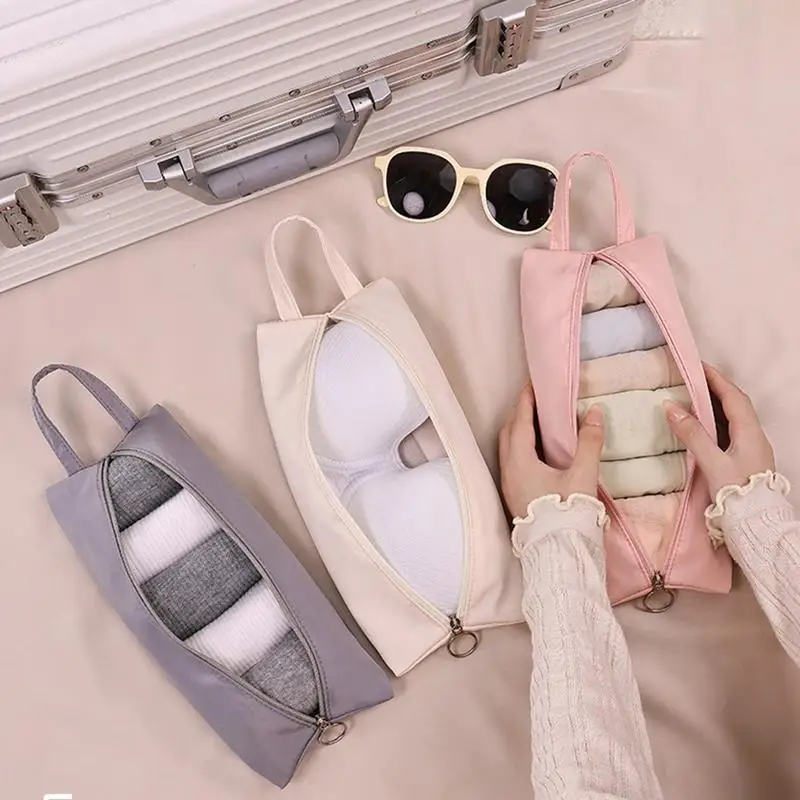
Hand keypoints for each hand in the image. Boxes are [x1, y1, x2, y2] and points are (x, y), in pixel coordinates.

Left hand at [499, 383, 605, 517]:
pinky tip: (535, 451)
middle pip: (509, 432)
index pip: (520, 422)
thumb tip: (595, 412)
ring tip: (535, 421)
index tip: (532, 385)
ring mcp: (508, 484)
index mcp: (520, 461)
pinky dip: (519, 447)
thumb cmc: (568, 512)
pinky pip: (510, 461)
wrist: (558, 552)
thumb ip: (590, 443)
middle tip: (534, 399)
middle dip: (520, 413)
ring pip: (507, 448)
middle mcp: (508, 470)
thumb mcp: (583, 476)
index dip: (526, 401)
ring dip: (518, 431)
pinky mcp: (513, 495)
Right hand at [663, 363, 774, 497]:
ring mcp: (750, 450)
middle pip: (734, 405)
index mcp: (750, 433)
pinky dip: (713, 424)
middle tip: (691, 380)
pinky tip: (699, 428)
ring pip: (731, 420)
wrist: (756, 525)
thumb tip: (671, 407)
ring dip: (713, 407)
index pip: (733, 397)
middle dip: (714, 389)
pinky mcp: (744, 461)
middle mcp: (753, 438)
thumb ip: (692, 434)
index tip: (697, 367)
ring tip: (690, 400)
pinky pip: (728, 433)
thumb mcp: (712, 462)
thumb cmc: (736, 494)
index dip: (715, 379)